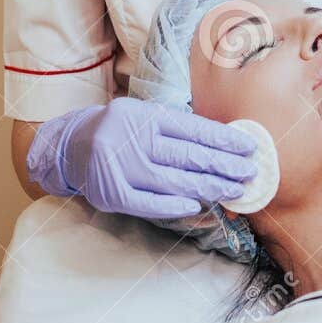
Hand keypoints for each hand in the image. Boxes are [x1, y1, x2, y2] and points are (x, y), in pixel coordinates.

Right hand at [27, 97, 257, 218]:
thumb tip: (224, 146)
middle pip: (187, 155)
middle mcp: (133, 138)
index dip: (224, 139)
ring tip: (234, 191)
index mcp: (146, 115)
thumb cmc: (121, 133)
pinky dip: (173, 206)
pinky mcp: (110, 193)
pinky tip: (197, 207)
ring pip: (172, 180)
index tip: (250, 147)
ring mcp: (120, 167)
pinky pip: (147, 203)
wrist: (70, 146)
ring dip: (208, 188)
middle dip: (223, 165)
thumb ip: (178, 130)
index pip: (193, 128)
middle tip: (250, 173)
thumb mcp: (146, 118)